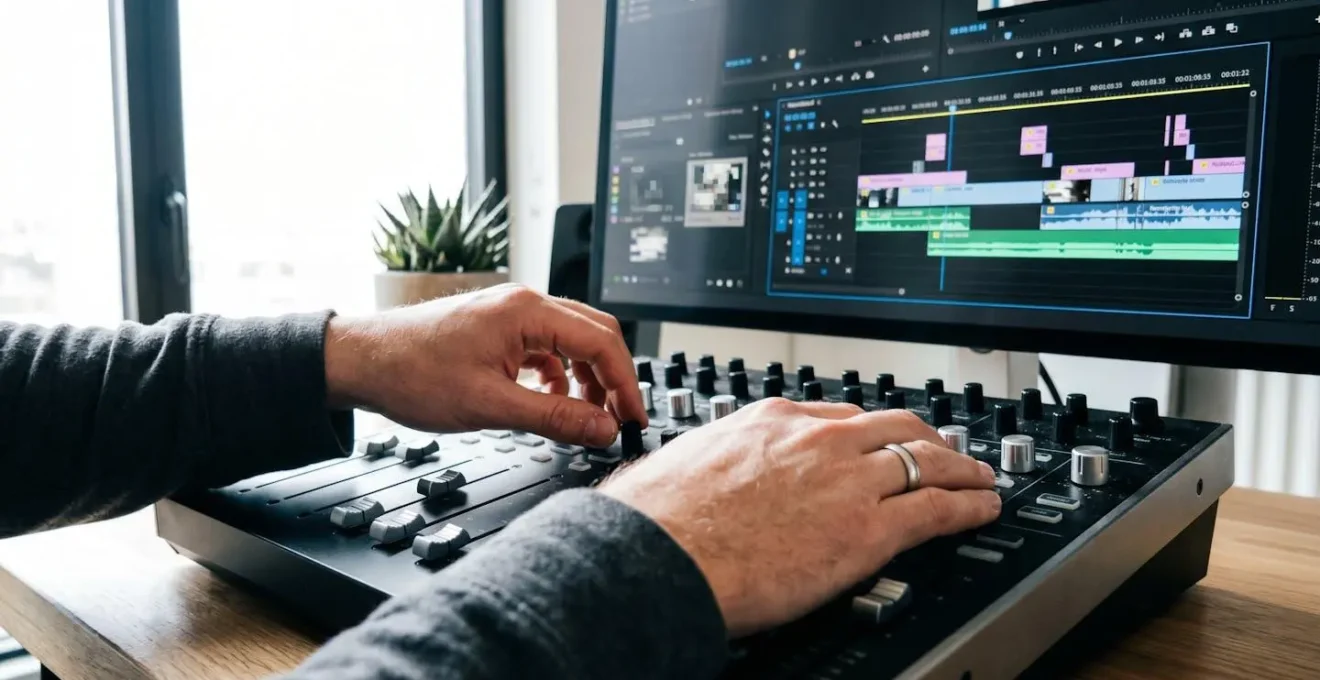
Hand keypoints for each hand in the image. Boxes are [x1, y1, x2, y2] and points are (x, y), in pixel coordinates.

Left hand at [324, 284, 646, 447]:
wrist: (361, 362)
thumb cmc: (411, 373)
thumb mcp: (490, 405)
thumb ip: (554, 417)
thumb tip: (601, 427)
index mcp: (527, 311)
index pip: (601, 341)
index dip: (625, 383)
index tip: (634, 416)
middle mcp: (523, 303)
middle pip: (594, 334)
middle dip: (613, 377)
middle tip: (621, 418)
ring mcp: (510, 314)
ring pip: (571, 340)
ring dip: (586, 377)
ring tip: (588, 415)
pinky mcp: (498, 328)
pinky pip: (546, 346)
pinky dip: (559, 373)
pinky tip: (552, 399)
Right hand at [600, 399, 999, 637]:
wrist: (661, 556)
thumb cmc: (659, 521)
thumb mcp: (684, 464)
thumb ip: (714, 463)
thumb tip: (699, 477)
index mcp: (770, 420)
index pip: (838, 415)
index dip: (869, 430)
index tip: (877, 439)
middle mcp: (816, 440)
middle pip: (893, 427)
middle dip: (927, 437)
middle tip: (944, 448)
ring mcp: (848, 480)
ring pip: (926, 460)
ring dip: (961, 468)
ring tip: (980, 477)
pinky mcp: (869, 528)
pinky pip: (938, 508)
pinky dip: (969, 506)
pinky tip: (984, 509)